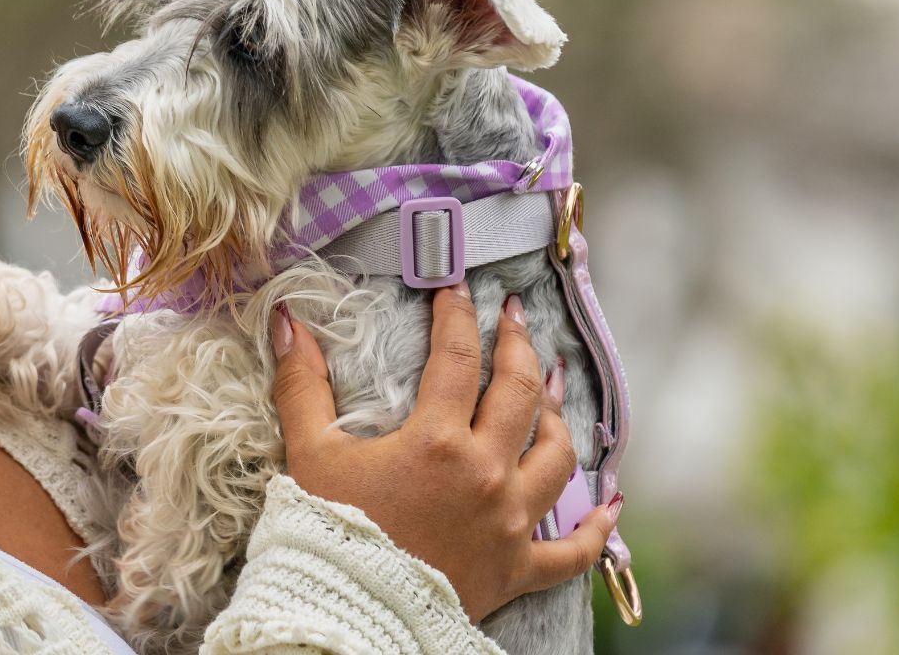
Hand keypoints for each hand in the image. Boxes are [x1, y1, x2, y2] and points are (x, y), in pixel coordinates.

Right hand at [267, 285, 621, 622]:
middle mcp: (485, 474)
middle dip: (519, 346)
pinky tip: (612, 503)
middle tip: (515, 317)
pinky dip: (597, 527)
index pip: (457, 357)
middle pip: (520, 393)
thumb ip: (302, 385)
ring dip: (559, 416)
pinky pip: (575, 550)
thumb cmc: (326, 532)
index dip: (456, 313)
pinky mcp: (518, 568)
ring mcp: (509, 522)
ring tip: (552, 388)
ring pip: (557, 457)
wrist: (347, 613)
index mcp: (436, 441)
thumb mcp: (308, 452)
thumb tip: (286, 323)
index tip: (455, 286)